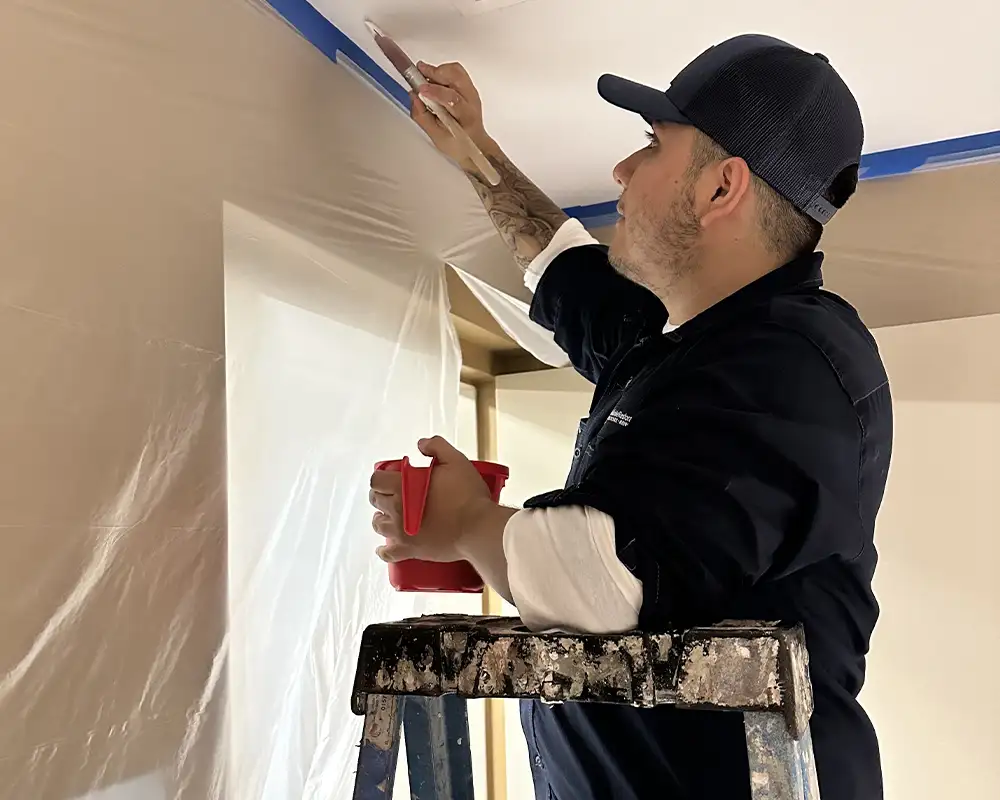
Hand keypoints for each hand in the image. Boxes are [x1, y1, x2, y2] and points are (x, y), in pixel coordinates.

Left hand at [369, 436, 491, 563]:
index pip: (377, 480)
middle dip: (381, 495)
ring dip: (382, 518)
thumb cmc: (468, 496)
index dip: (380, 477)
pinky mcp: (411, 550)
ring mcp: (402, 532)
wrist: (478, 528)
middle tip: (392, 494)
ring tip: (391, 515)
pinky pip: (388, 553)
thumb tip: (422, 444)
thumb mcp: (456, 461)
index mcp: (404, 487)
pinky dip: (384, 550)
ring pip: (378, 525)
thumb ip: (437, 447)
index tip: (389, 477)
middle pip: (375, 500)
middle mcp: (397, 510)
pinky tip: (386, 547)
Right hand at [411, 61, 497, 167]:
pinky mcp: (468, 86)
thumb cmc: (457, 143)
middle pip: (457, 77)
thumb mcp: (436, 135)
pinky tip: (432, 78)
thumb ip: (423, 116)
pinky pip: (456, 71)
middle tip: (419, 72)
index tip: (420, 89)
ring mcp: (471, 91)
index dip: (435, 91)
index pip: (454, 99)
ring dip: (438, 70)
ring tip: (424, 75)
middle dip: (436, 72)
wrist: (474, 142)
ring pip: (456, 70)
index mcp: (467, 116)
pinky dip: (442, 71)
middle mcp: (472, 100)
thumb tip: (414, 96)